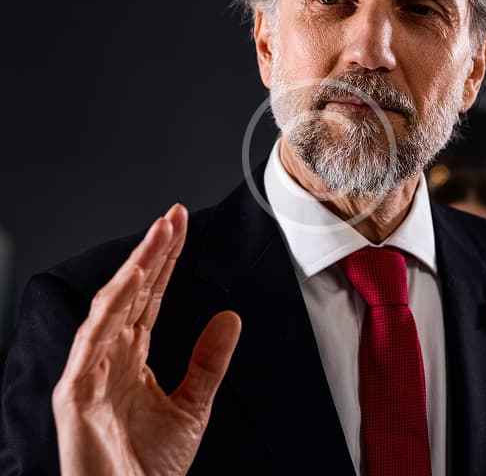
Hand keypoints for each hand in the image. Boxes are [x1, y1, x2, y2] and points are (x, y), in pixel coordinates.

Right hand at [52, 204, 240, 475]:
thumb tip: (230, 316)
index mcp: (131, 357)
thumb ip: (208, 361)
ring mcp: (89, 371)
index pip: (150, 297)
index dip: (165, 261)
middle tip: (174, 215)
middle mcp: (108, 356)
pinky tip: (134, 278)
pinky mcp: (75, 391)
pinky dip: (113, 306)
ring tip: (160, 233)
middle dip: (153, 252)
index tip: (180, 228)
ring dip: (137, 266)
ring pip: (112, 305)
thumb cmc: (150, 467)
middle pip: (133, 292)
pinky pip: (93, 339)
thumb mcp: (192, 406)